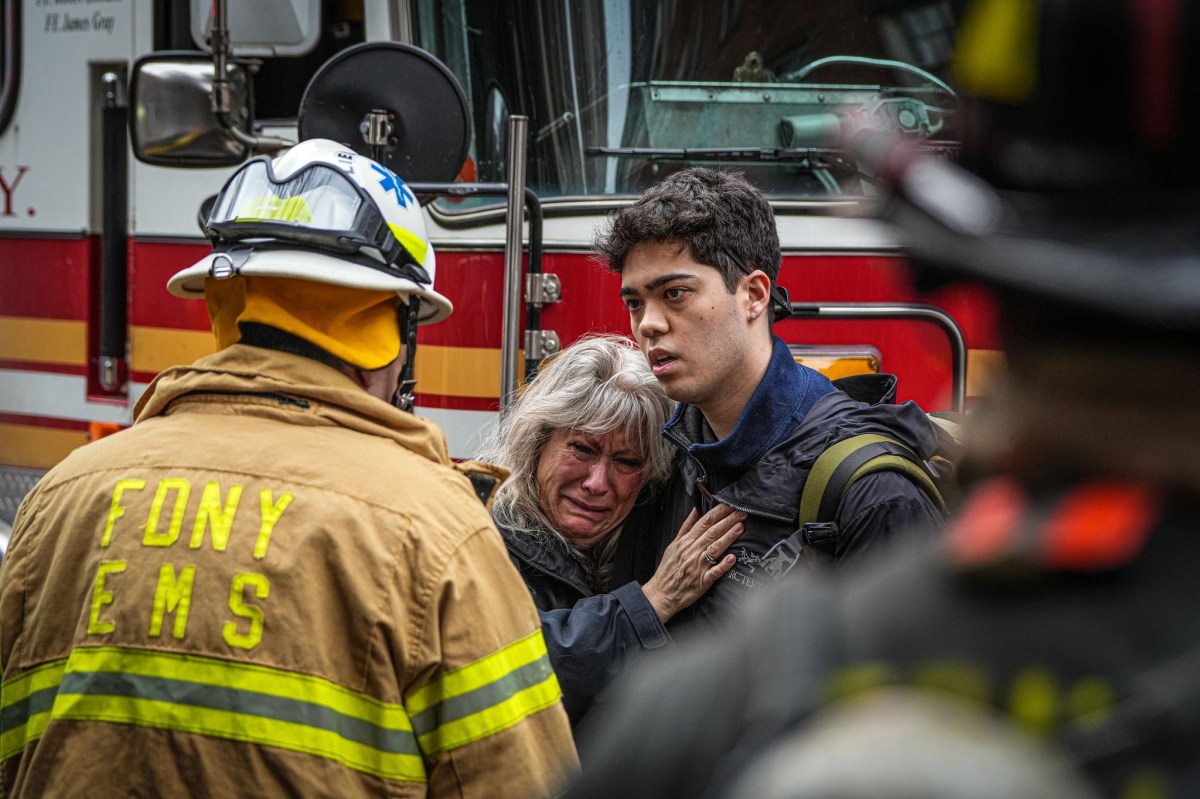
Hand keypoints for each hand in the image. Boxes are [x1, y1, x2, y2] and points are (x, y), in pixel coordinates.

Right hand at [642, 505, 745, 622]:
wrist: (661, 593)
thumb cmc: (668, 569)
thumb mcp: (673, 544)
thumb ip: (686, 527)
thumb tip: (695, 510)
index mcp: (686, 541)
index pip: (704, 522)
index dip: (718, 512)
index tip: (730, 504)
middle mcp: (692, 551)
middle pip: (712, 532)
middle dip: (728, 521)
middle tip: (742, 512)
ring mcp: (698, 566)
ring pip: (715, 549)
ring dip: (728, 537)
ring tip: (740, 527)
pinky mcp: (702, 581)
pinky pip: (714, 572)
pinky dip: (723, 565)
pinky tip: (733, 558)